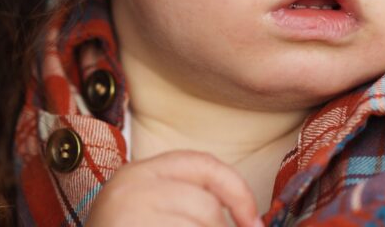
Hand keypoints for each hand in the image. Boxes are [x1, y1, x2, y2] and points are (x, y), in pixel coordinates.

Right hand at [86, 150, 261, 226]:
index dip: (237, 191)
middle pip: (206, 207)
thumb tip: (251, 222)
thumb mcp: (146, 213)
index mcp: (135, 174)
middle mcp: (130, 189)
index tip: (253, 222)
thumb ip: (185, 205)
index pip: (202, 164)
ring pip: (201, 226)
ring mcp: (131, 216)